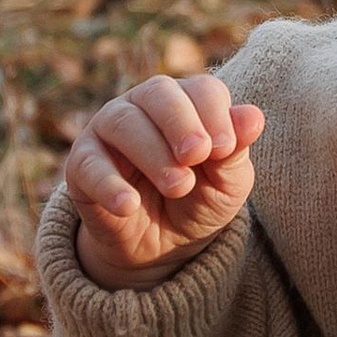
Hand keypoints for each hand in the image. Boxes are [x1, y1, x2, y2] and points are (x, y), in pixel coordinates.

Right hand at [67, 73, 264, 286]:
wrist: (163, 246)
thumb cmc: (199, 201)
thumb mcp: (227, 183)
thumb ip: (236, 150)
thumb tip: (254, 116)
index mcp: (188, 101)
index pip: (202, 90)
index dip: (215, 115)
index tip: (226, 149)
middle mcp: (145, 105)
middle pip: (159, 93)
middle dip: (182, 123)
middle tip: (198, 155)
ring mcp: (109, 130)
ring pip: (124, 123)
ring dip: (153, 154)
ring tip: (178, 187)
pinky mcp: (82, 164)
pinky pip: (89, 165)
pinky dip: (109, 184)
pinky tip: (129, 205)